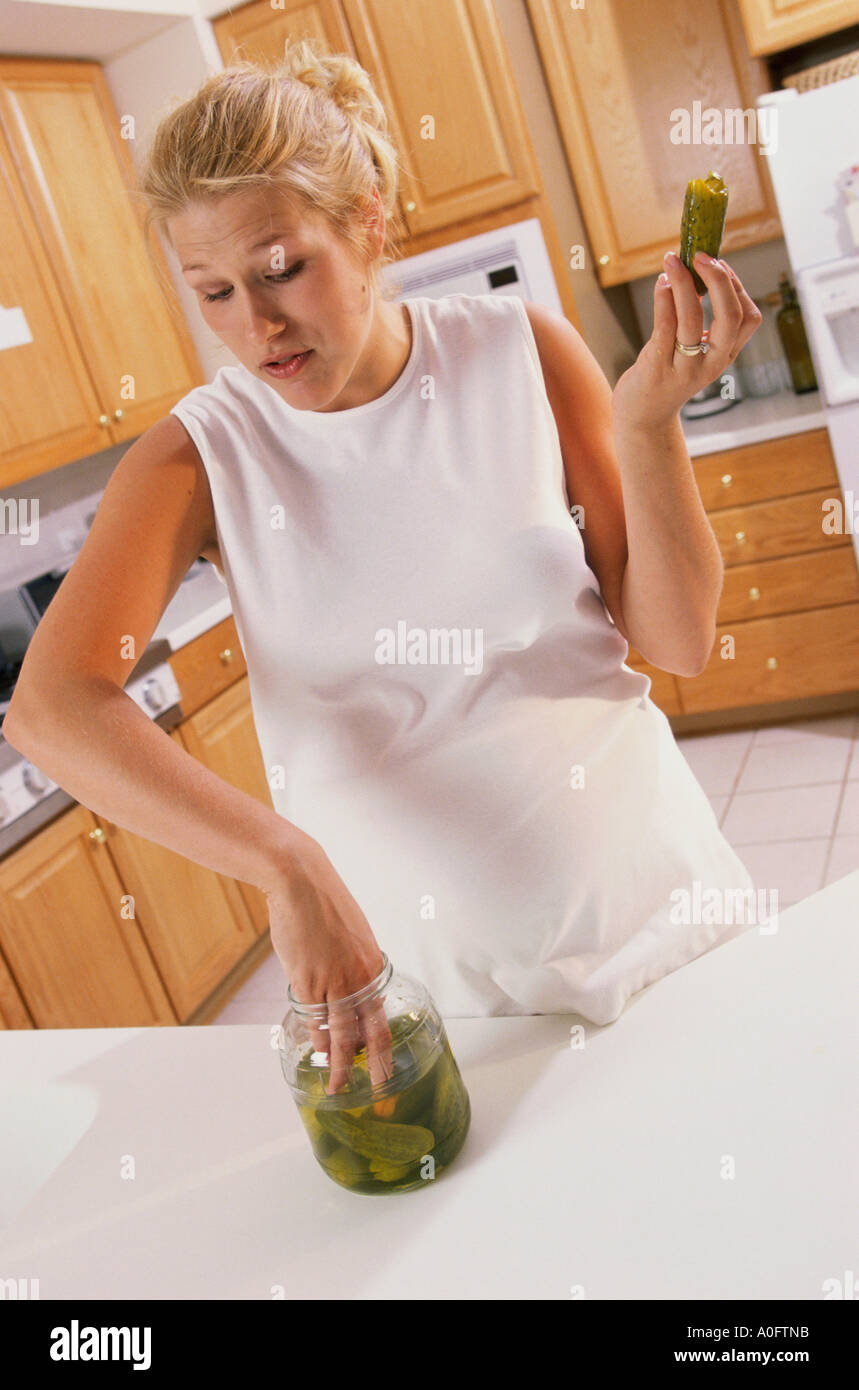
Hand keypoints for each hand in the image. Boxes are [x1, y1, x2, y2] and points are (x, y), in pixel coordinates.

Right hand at [265, 834, 393, 1094]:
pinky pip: (313, 1017)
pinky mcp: (305, 979)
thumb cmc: (328, 906)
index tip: (386, 1067)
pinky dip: (315, 1036)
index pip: (381, 1017)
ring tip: (336, 1083)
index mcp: (373, 966)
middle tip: (373, 1089)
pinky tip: (317, 1050)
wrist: (302, 883)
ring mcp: (331, 981)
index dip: (383, 1047)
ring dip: (337, 1062)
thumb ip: (358, 966)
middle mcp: (357, 979)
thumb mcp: (356, 937)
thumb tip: (355, 991)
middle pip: (365, 1032)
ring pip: (337, 1032)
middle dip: (368, 1064)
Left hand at [611, 250, 762, 430]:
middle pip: (731, 317)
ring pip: (692, 318)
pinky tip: (661, 282)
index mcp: (724, 356)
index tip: (719, 264)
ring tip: (672, 261)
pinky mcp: (658, 367)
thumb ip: (699, 324)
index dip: (737, 287)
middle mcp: (710, 364)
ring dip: (683, 282)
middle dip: (720, 280)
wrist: (643, 418)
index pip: (749, 319)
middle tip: (702, 255)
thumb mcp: (694, 354)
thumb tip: (694, 274)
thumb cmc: (666, 378)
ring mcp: (685, 368)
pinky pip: (664, 326)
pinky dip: (664, 298)